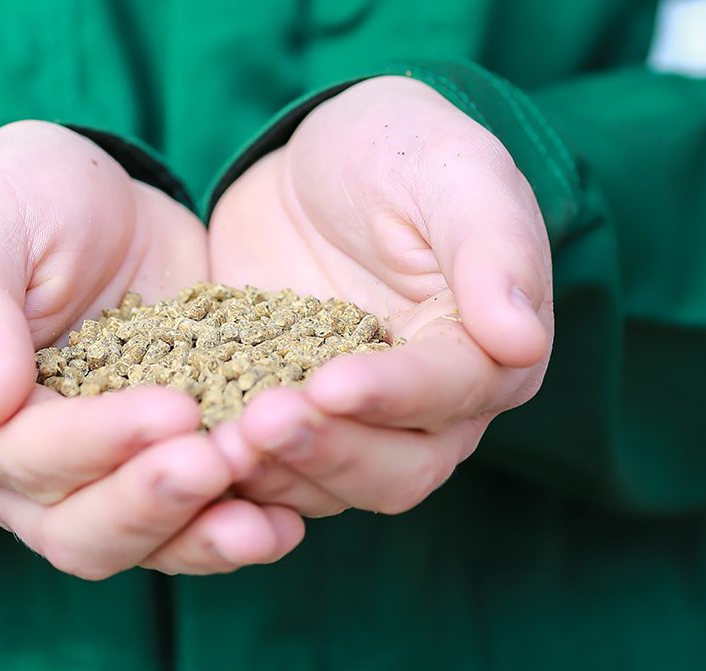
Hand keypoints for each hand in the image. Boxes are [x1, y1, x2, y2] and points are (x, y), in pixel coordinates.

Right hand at [0, 121, 302, 577]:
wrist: (95, 200)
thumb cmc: (17, 200)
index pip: (21, 455)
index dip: (95, 442)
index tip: (174, 409)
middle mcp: (15, 471)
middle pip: (75, 529)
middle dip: (151, 504)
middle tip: (219, 464)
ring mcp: (91, 476)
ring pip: (137, 543)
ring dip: (200, 536)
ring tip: (266, 523)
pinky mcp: (154, 464)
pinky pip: (189, 520)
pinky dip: (233, 525)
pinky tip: (286, 519)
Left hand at [208, 76, 553, 516]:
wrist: (315, 164)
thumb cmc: (400, 150)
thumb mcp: (452, 171)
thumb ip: (494, 247)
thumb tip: (521, 338)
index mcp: (485, 353)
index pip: (451, 393)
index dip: (395, 396)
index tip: (332, 383)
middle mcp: (426, 408)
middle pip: (396, 470)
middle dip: (330, 453)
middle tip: (260, 422)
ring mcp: (351, 422)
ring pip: (328, 484)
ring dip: (276, 473)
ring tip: (214, 442)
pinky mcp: (284, 416)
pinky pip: (263, 463)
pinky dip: (230, 465)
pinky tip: (184, 446)